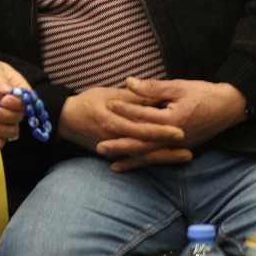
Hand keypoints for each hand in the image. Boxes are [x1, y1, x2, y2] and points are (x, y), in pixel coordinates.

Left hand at [0, 59, 29, 148]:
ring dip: (3, 128)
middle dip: (8, 114)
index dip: (20, 102)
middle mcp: (13, 105)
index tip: (6, 99)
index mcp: (16, 88)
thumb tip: (7, 90)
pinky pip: (0, 138)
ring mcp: (3, 117)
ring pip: (13, 129)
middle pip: (20, 115)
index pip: (27, 98)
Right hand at [59, 85, 188, 170]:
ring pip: (142, 156)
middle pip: (145, 147)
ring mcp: (113, 149)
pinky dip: (150, 161)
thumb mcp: (108, 94)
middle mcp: (114, 139)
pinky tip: (165, 162)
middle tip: (189, 149)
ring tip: (185, 156)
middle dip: (168, 149)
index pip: (141, 129)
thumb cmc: (87, 102)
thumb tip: (155, 96)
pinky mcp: (112, 154)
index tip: (180, 130)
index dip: (161, 131)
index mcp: (112, 121)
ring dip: (164, 157)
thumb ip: (132, 97)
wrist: (65, 118)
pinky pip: (134, 159)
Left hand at [99, 78, 247, 170]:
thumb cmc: (205, 94)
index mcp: (173, 120)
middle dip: (120, 145)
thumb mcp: (179, 86)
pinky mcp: (182, 148)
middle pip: (143, 144)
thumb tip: (128, 82)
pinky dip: (143, 162)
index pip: (143, 116)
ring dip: (129, 158)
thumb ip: (152, 87)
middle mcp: (176, 137)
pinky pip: (159, 158)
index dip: (124, 110)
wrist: (232, 106)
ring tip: (108, 160)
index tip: (107, 105)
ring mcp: (179, 145)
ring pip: (150, 155)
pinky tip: (129, 164)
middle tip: (98, 146)